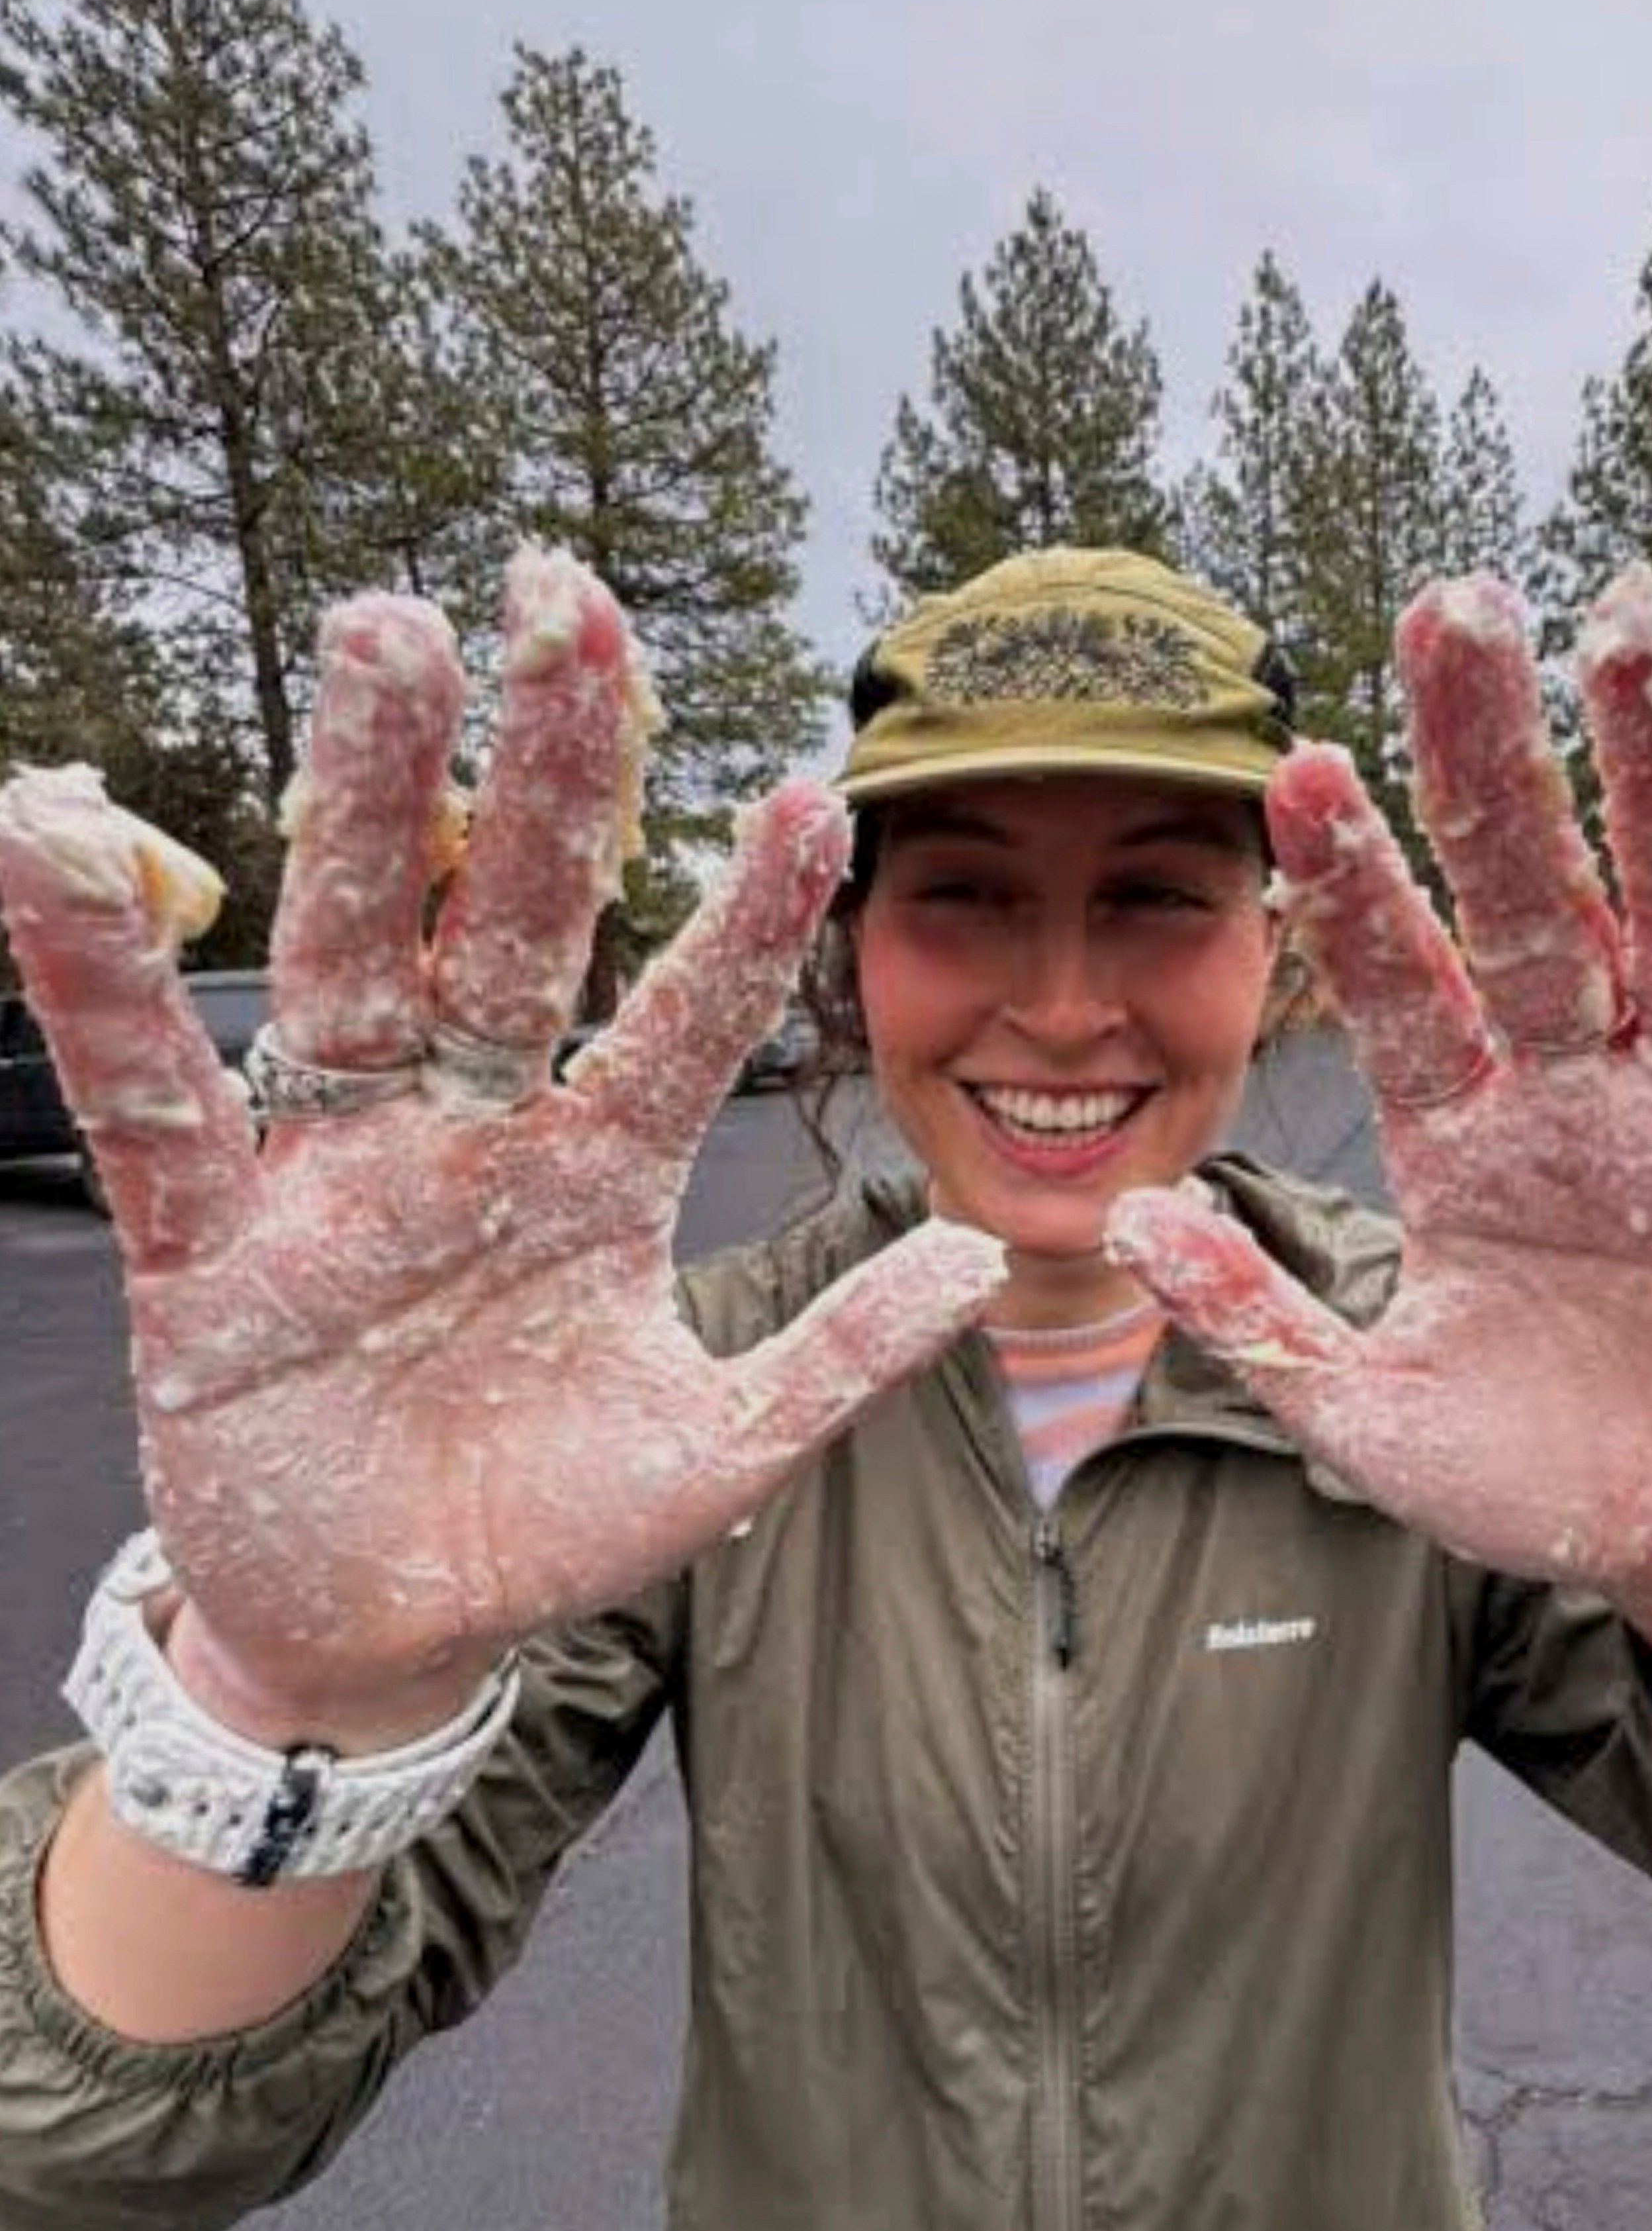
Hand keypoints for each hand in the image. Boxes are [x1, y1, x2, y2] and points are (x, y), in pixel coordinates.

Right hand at [0, 549, 1000, 1741]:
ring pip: (352, 959)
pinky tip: (57, 840)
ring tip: (385, 633)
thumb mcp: (711, 1458)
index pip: (682, 1016)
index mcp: (596, 1173)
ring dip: (365, 803)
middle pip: (510, 925)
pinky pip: (154, 1102)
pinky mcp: (211, 1245)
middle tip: (569, 597)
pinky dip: (101, 985)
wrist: (388, 1633)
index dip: (744, 916)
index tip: (816, 795)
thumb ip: (834, 1363)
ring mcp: (339, 1172)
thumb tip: (981, 1259)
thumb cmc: (545, 1526)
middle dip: (543, 771)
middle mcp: (469, 1133)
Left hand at [1111, 568, 1651, 1613]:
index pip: (1403, 988)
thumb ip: (1265, 1329)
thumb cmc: (1531, 1479)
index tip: (1294, 767)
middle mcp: (1594, 1101)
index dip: (1354, 890)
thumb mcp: (1378, 1425)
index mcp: (1472, 1143)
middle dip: (1501, 765)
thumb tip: (1130, 1227)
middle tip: (1456, 600)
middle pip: (1544, 904)